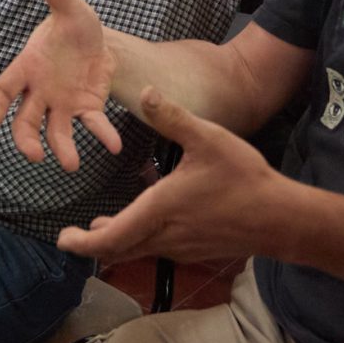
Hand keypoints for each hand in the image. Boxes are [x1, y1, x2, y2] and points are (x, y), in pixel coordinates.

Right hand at [0, 0, 121, 169]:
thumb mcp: (70, 7)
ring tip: (71, 164)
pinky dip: (102, 135)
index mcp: (27, 66)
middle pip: (24, 121)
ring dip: (61, 148)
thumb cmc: (74, 25)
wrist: (98, 41)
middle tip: (35, 155)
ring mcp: (61, 104)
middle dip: (25, 139)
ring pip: (54, 132)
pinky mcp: (86, 109)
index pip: (3, 89)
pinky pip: (92, 125)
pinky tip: (114, 145)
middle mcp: (40, 91)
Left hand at [56, 88, 281, 264]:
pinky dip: (140, 238)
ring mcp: (180, 247)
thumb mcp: (208, 139)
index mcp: (159, 209)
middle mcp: (164, 235)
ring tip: (102, 226)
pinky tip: (147, 217)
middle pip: (118, 251)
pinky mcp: (194, 249)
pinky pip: (157, 248)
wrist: (280, 218)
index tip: (63, 239)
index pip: (110, 239)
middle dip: (94, 244)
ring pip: (137, 250)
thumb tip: (144, 91)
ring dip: (118, 240)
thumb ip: (173, 117)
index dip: (82, 243)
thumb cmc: (244, 179)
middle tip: (75, 234)